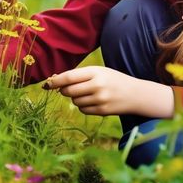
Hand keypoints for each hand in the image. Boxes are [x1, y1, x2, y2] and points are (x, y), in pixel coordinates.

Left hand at [45, 66, 174, 117]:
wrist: (135, 94)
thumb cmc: (112, 80)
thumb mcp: (99, 71)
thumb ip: (79, 75)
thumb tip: (55, 81)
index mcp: (96, 72)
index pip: (69, 77)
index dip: (55, 81)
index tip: (47, 83)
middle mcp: (98, 85)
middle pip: (69, 91)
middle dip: (64, 90)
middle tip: (67, 88)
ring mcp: (101, 99)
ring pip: (75, 101)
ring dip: (75, 98)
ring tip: (87, 93)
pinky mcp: (103, 111)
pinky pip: (82, 110)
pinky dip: (83, 106)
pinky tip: (93, 101)